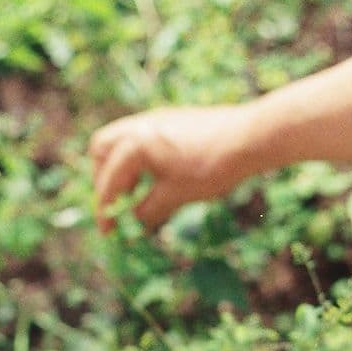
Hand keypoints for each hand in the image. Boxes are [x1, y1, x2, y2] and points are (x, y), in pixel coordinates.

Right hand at [88, 104, 256, 231]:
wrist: (249, 137)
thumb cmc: (211, 168)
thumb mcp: (176, 195)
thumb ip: (148, 210)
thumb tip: (133, 222)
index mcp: (134, 146)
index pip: (109, 182)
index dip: (105, 211)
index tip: (108, 232)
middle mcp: (138, 126)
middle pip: (102, 150)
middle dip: (104, 179)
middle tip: (115, 204)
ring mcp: (154, 118)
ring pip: (121, 140)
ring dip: (121, 167)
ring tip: (136, 192)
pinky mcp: (171, 118)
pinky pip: (141, 136)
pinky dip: (138, 157)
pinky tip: (156, 175)